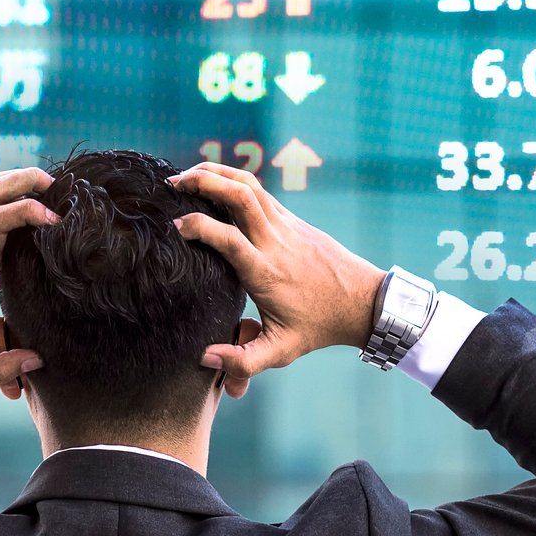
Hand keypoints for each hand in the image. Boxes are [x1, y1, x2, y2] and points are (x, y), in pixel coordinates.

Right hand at [167, 162, 385, 394]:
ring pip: (250, 185)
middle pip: (239, 196)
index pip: (228, 238)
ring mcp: (286, 226)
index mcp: (266, 272)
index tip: (174, 227)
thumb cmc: (320, 328)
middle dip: (203, 181)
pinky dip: (234, 181)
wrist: (364, 303)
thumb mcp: (282, 351)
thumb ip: (243, 361)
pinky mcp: (293, 220)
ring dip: (217, 173)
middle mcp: (275, 242)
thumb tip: (205, 358)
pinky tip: (216, 185)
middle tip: (172, 185)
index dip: (198, 226)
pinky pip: (260, 191)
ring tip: (188, 176)